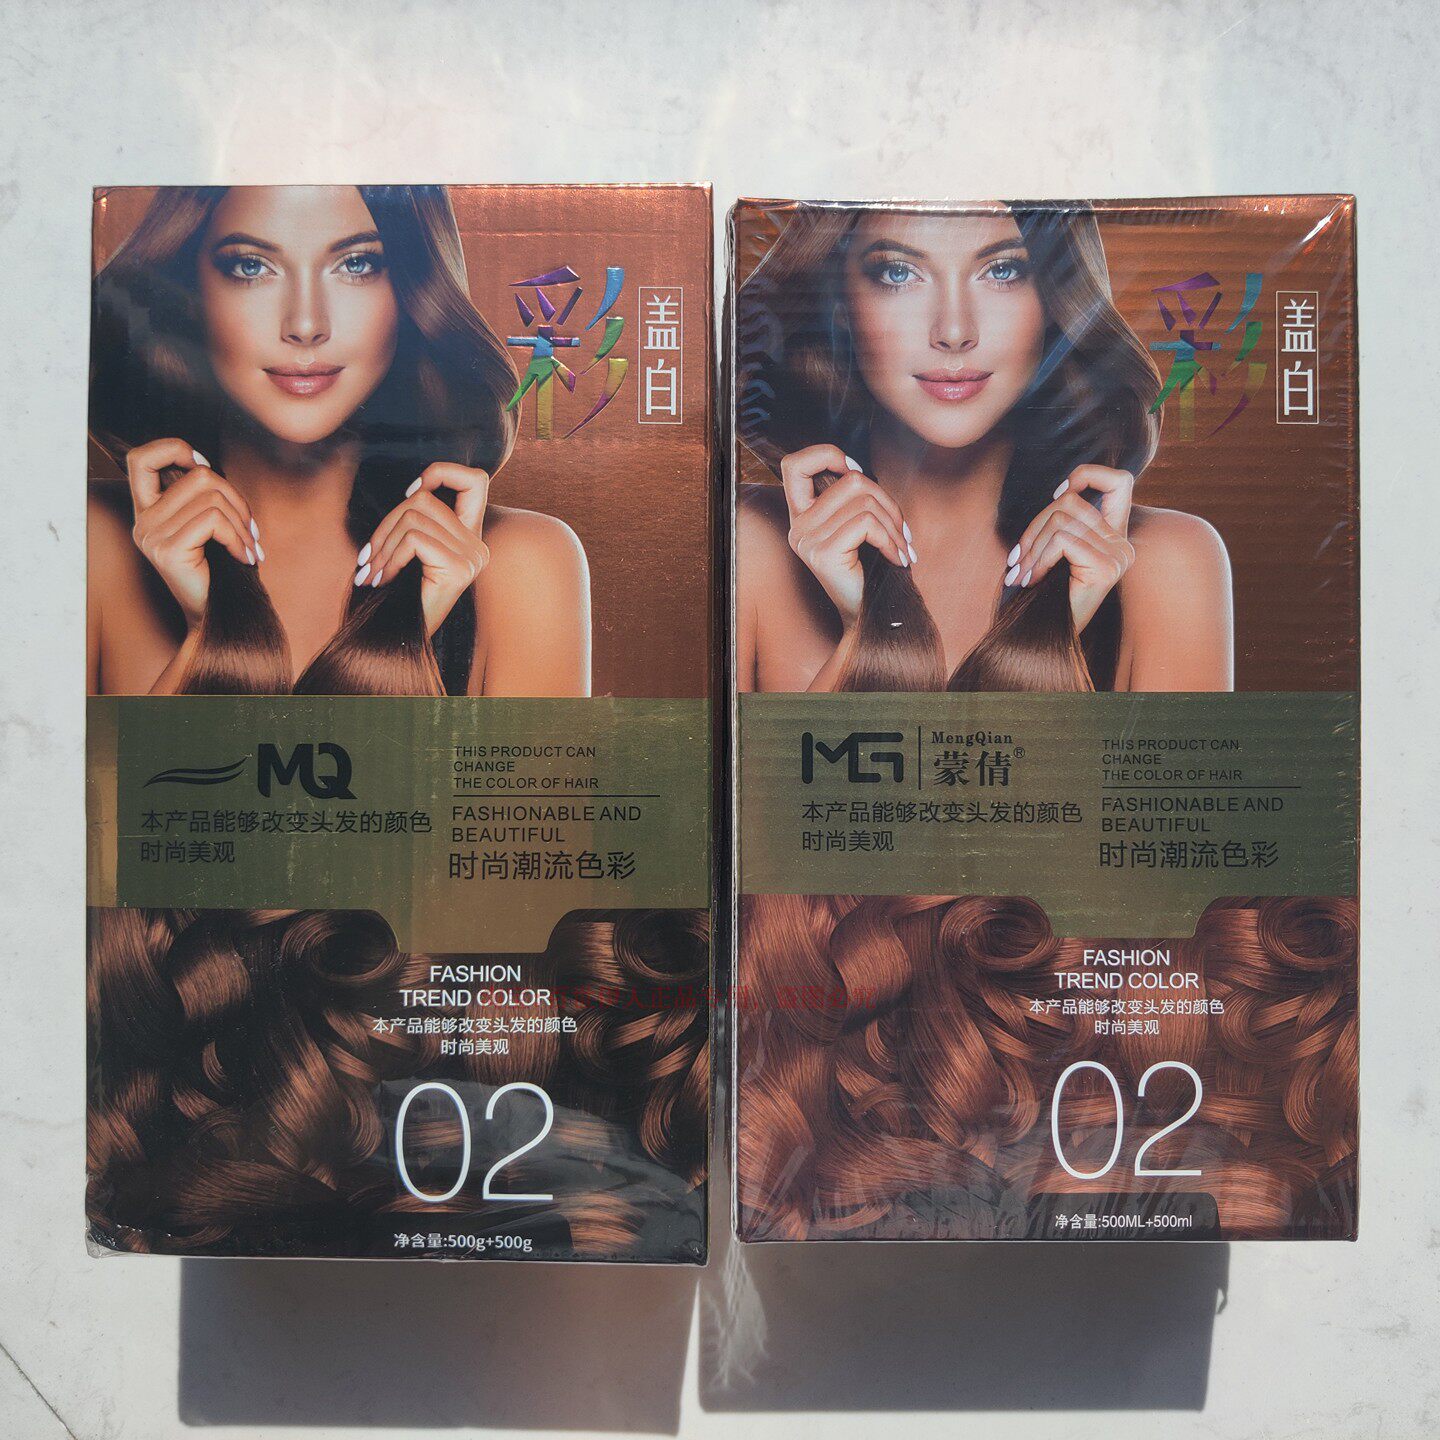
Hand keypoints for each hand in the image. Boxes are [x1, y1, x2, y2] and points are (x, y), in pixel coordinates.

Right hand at [127, 438, 260, 628]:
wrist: (216, 617)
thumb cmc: (219, 570)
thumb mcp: (207, 526)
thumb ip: (201, 496)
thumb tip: (207, 466)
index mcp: (148, 510)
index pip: (141, 458)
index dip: (174, 449)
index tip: (204, 466)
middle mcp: (143, 521)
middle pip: (198, 476)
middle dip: (236, 497)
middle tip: (250, 528)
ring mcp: (152, 536)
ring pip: (211, 498)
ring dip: (243, 522)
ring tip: (250, 546)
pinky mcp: (167, 550)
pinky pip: (213, 521)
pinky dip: (238, 537)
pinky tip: (245, 557)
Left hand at [356, 462, 490, 634]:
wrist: (404, 641)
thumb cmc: (402, 598)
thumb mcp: (413, 552)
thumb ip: (418, 521)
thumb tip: (411, 490)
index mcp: (470, 537)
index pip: (475, 480)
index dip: (442, 473)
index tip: (410, 493)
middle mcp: (477, 545)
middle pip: (425, 500)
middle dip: (387, 523)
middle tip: (370, 556)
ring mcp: (472, 557)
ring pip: (415, 517)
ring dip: (383, 542)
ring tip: (373, 569)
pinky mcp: (459, 569)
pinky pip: (414, 539)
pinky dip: (390, 555)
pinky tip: (382, 578)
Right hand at [780, 443, 915, 628]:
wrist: (869, 617)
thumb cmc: (869, 570)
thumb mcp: (856, 526)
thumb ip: (851, 498)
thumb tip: (857, 469)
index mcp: (801, 515)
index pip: (795, 464)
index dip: (826, 454)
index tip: (855, 472)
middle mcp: (798, 526)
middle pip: (851, 480)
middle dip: (887, 500)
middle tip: (901, 530)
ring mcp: (807, 540)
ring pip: (864, 501)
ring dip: (894, 524)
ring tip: (902, 547)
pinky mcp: (823, 554)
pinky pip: (867, 524)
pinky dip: (890, 539)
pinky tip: (898, 558)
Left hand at [1007, 464, 1135, 631]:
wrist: (1050, 639)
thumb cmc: (1048, 597)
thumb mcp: (1057, 553)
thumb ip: (1063, 524)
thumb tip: (1058, 494)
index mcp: (1114, 535)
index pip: (1120, 481)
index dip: (1088, 475)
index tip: (1057, 495)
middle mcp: (1122, 543)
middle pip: (1071, 502)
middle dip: (1034, 526)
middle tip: (1017, 559)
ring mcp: (1118, 555)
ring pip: (1062, 520)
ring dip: (1031, 546)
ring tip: (1022, 572)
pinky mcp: (1106, 567)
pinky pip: (1062, 541)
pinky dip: (1039, 557)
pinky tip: (1031, 579)